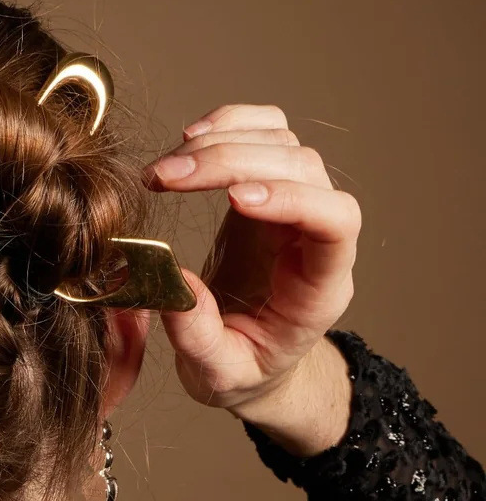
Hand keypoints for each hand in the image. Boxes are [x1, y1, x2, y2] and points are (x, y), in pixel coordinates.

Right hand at [143, 104, 360, 414]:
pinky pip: (264, 133)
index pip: (336, 221)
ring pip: (281, 142)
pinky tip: (189, 141)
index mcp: (320, 285)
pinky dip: (228, 124)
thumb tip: (174, 284)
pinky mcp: (263, 189)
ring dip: (221, 142)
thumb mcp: (219, 375)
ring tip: (164, 170)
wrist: (246, 359)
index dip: (293, 199)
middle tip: (166, 177)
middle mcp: (314, 236)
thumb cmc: (241, 371)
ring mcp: (292, 206)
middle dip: (232, 161)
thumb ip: (199, 338)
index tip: (235, 201)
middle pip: (300, 168)